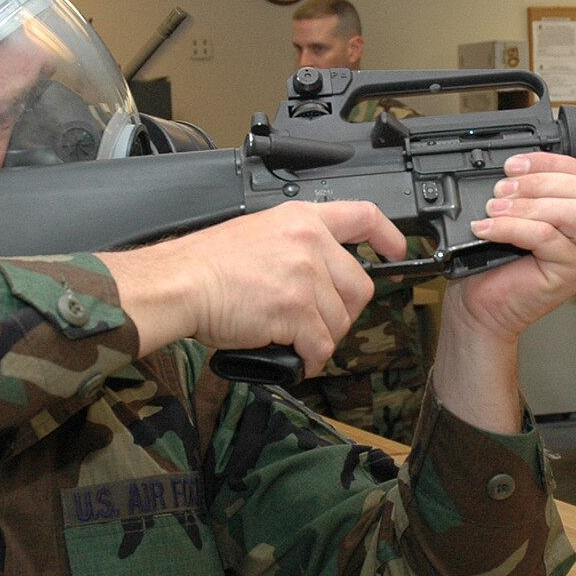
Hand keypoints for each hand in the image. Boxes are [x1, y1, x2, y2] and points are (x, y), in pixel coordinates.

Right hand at [103, 201, 406, 375]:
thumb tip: (320, 276)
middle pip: (359, 287)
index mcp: (301, 219)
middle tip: (315, 322)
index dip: (388, 236)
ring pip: (340, 322)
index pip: (363, 216)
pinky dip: (310, 359)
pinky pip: (321, 346)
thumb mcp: (257, 232)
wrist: (179, 282)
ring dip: (321, 339)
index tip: (396, 252)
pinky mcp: (295, 310)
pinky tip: (292, 357)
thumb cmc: (206, 264)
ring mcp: (304, 276)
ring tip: (292, 339)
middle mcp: (310, 243)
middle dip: (343, 312)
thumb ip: (295, 247)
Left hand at [443, 151, 575, 345]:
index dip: (548, 162)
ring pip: (571, 211)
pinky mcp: (573, 273)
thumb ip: (525, 191)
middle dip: (537, 183)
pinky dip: (512, 227)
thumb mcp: (513, 216)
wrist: (484, 307)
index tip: (513, 165)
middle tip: (502, 190)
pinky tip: (488, 229)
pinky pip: (546, 237)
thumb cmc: (495, 266)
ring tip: (493, 210)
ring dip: (527, 204)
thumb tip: (513, 168)